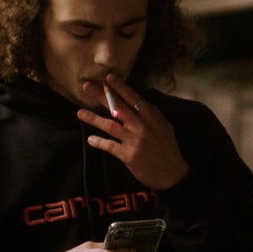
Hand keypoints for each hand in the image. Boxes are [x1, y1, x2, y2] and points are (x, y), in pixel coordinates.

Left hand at [78, 73, 189, 189]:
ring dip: (93, 118)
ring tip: (79, 113)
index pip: (134, 98)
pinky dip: (99, 142)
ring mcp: (135, 141)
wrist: (173, 173)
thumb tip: (137, 102)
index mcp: (152, 117)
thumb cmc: (168, 149)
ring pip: (110, 126)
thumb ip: (151, 115)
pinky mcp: (128, 155)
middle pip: (118, 108)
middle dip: (101, 96)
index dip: (120, 87)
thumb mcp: (165, 127)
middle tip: (87, 86)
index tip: (108, 78)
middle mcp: (142, 126)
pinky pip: (109, 146)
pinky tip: (90, 139)